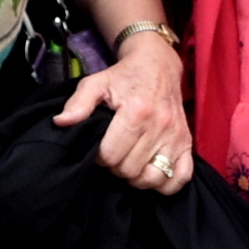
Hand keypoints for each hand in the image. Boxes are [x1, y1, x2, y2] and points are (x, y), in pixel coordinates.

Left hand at [56, 36, 190, 193]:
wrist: (158, 66)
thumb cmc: (124, 76)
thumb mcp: (96, 83)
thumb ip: (78, 104)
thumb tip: (61, 123)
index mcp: (137, 111)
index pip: (110, 156)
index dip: (99, 157)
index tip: (99, 147)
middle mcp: (159, 126)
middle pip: (129, 170)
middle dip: (115, 167)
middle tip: (113, 153)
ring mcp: (176, 137)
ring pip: (152, 178)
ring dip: (136, 177)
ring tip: (129, 163)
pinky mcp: (187, 143)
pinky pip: (181, 177)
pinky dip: (165, 183)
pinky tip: (151, 173)